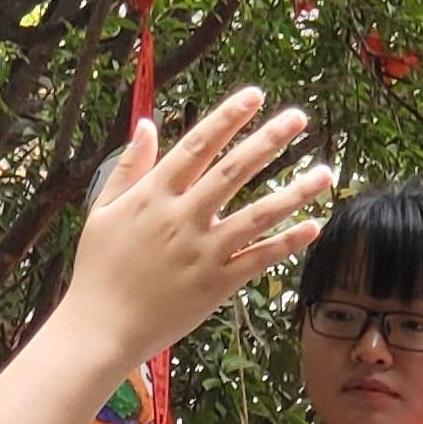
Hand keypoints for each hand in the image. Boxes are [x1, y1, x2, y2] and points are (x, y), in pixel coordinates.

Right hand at [65, 93, 329, 366]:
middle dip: (268, 142)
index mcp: (153, 195)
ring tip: (324, 172)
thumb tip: (148, 125)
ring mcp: (202, 252)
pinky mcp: (215, 285)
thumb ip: (128, 167)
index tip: (254, 95)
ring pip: (257, 215)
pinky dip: (286, 243)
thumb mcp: (102, 210)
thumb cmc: (98, 268)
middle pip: (233, 172)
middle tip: (299, 118)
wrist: (100, 328)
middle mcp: (181, 218)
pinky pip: (258, 259)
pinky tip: (312, 226)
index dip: (227, 118)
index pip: (197, 145)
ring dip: (293, 192)